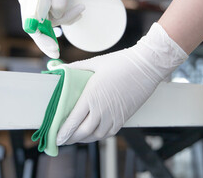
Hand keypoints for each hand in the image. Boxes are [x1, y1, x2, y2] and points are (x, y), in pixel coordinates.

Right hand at [18, 0, 84, 57]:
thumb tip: (56, 16)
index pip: (30, 23)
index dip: (40, 38)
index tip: (52, 47)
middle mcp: (29, 4)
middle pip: (36, 29)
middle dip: (48, 41)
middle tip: (56, 54)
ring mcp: (37, 8)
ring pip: (50, 25)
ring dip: (66, 20)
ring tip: (80, 10)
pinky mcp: (46, 10)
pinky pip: (55, 21)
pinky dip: (67, 19)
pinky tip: (78, 12)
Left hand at [56, 23, 187, 144]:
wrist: (147, 67)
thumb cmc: (121, 63)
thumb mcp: (95, 62)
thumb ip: (75, 68)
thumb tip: (60, 69)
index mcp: (92, 97)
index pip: (73, 120)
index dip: (63, 132)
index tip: (55, 137)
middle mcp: (102, 110)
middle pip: (82, 132)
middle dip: (70, 138)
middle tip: (61, 139)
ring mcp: (114, 116)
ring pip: (95, 135)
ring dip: (83, 138)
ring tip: (75, 137)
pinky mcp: (124, 118)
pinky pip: (108, 133)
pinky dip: (97, 136)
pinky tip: (93, 133)